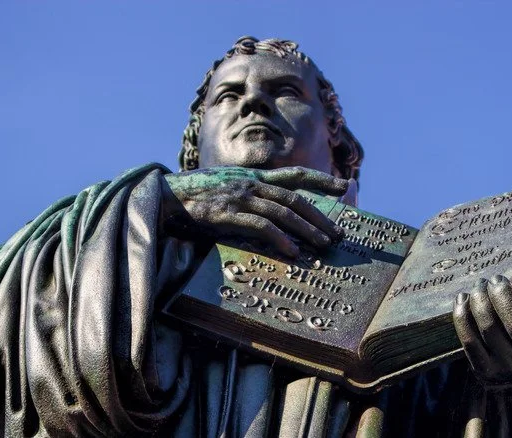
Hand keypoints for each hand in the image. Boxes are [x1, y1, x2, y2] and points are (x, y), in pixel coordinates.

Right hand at [161, 166, 347, 257]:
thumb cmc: (195, 193)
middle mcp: (252, 183)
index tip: (345, 186)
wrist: (165, 193)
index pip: (295, 175)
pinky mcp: (228, 213)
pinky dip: (280, 239)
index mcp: (253, 176)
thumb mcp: (227, 185)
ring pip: (283, 213)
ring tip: (323, 245)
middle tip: (337, 234)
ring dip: (306, 230)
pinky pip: (261, 226)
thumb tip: (270, 209)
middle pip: (295, 199)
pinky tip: (292, 252)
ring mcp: (241, 197)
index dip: (322, 180)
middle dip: (320, 217)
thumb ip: (249, 193)